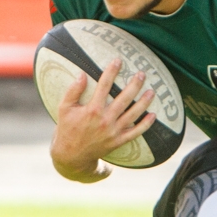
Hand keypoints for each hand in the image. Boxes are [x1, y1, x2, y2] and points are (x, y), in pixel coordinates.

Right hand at [48, 59, 154, 182]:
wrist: (71, 155)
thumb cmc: (67, 129)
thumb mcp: (64, 108)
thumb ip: (73, 91)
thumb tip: (82, 74)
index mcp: (92, 110)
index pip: (104, 86)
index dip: (112, 72)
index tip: (118, 61)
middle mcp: (105, 120)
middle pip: (124, 98)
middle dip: (134, 85)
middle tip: (142, 74)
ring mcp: (113, 131)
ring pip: (133, 114)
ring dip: (144, 102)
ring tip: (151, 91)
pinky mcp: (118, 141)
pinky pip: (135, 132)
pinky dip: (145, 125)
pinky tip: (153, 115)